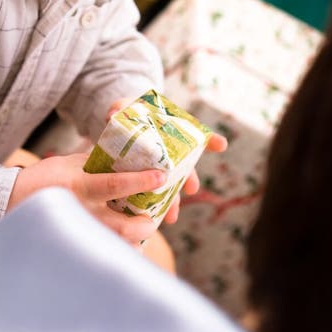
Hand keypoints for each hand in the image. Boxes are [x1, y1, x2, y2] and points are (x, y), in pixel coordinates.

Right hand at [7, 152, 164, 244]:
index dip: (139, 181)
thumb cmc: (42, 179)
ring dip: (133, 241)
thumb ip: (95, 162)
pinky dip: (117, 249)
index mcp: (78, 184)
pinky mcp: (73, 244)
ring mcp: (77, 231)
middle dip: (142, 225)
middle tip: (154, 220)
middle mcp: (79, 210)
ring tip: (142, 233)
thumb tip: (126, 159)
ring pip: (113, 244)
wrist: (10, 203)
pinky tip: (125, 244)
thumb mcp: (68, 163)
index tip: (160, 177)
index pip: (113, 184)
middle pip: (119, 226)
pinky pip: (101, 251)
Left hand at [107, 97, 227, 224]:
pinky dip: (153, 212)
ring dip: (172, 203)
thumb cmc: (126, 116)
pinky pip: (152, 199)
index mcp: (170, 134)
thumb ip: (119, 109)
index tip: (221, 145)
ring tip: (171, 216)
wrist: (118, 129)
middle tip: (192, 188)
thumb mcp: (124, 108)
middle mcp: (169, 154)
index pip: (194, 136)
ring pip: (169, 188)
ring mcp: (158, 170)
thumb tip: (110, 115)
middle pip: (184, 168)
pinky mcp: (143, 184)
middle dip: (189, 179)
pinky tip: (148, 223)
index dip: (209, 139)